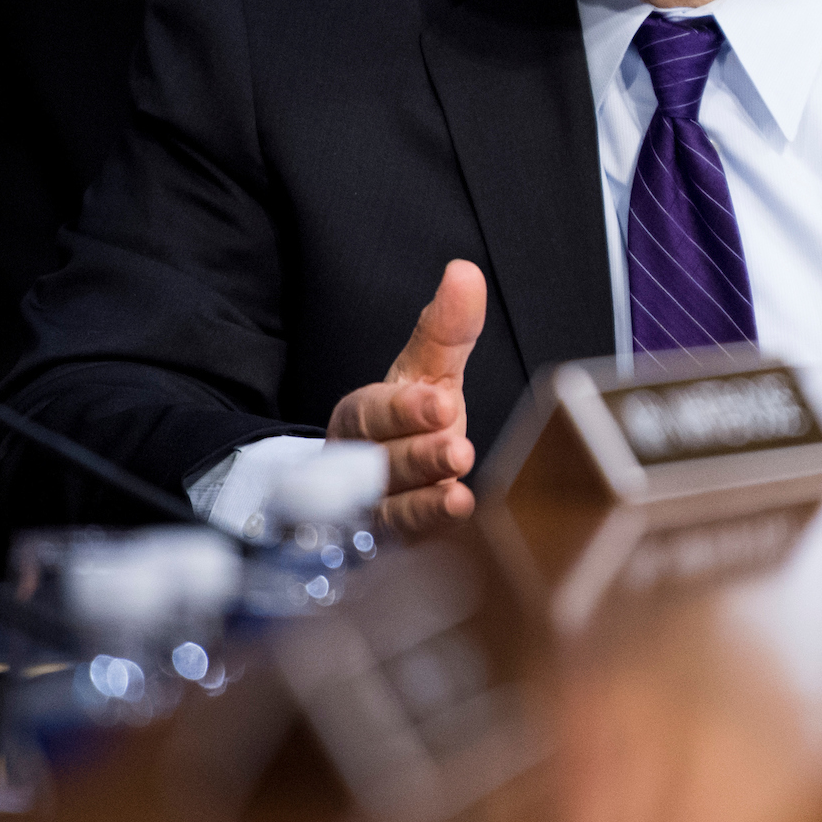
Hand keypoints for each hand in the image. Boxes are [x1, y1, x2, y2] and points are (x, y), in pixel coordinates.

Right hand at [327, 260, 486, 535]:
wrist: (369, 491)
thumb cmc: (406, 424)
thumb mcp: (424, 372)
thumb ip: (446, 329)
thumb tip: (465, 270)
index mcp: (361, 419)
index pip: (374, 412)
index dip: (405, 409)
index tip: (441, 403)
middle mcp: (357, 468)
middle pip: (380, 464)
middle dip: (418, 457)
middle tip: (456, 447)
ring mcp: (369, 514)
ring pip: (389, 511)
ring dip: (422, 505)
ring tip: (458, 497)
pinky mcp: (390, 551)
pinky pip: (404, 549)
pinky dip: (427, 541)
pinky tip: (456, 529)